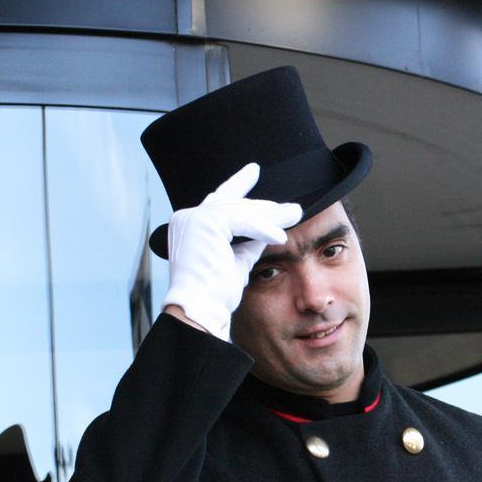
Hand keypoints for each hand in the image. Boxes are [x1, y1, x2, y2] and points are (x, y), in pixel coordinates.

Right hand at [162, 163, 301, 339]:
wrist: (200, 310)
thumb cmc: (215, 294)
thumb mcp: (236, 261)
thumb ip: (248, 243)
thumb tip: (268, 231)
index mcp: (190, 226)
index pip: (219, 201)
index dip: (238, 184)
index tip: (254, 171)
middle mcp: (187, 218)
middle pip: (234, 204)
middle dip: (266, 206)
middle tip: (293, 207)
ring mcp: (193, 218)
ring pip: (241, 210)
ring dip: (270, 215)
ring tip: (294, 216)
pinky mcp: (204, 223)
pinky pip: (242, 220)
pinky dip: (263, 228)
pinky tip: (280, 237)